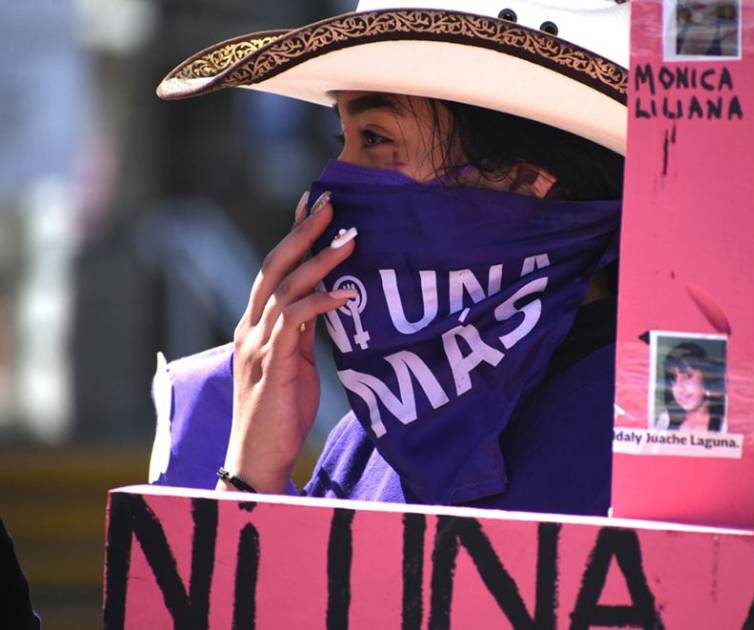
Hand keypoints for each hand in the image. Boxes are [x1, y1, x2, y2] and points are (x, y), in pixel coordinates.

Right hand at [219, 191, 357, 493]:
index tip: (313, 202)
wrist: (259, 458)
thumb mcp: (296, 361)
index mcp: (256, 325)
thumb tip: (328, 296)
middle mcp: (251, 328)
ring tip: (351, 240)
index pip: (273, 268)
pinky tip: (345, 293)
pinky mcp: (272, 367)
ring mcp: (258, 346)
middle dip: (303, 232)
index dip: (292, 234)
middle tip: (331, 203)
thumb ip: (304, 329)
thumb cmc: (280, 411)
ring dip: (319, 262)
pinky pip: (294, 325)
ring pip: (285, 290)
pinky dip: (319, 304)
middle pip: (274, 268)